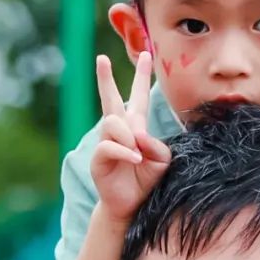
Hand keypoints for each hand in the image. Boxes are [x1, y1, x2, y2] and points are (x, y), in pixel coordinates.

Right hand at [91, 51, 171, 223]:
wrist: (132, 205)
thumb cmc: (146, 180)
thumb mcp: (161, 160)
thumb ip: (156, 144)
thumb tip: (138, 135)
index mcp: (135, 127)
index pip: (138, 97)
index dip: (142, 76)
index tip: (146, 54)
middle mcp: (118, 132)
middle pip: (110, 100)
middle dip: (105, 79)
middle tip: (101, 59)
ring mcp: (106, 143)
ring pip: (113, 123)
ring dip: (129, 136)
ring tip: (138, 155)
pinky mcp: (99, 158)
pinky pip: (109, 146)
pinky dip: (125, 152)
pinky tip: (135, 160)